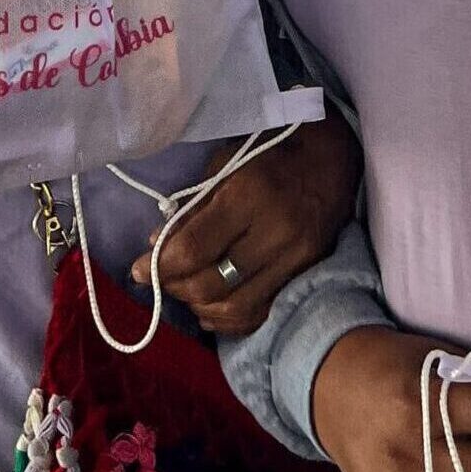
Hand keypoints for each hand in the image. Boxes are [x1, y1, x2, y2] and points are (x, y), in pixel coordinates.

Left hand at [132, 113, 364, 337]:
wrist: (331, 158)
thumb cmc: (269, 153)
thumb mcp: (225, 166)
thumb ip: (192, 209)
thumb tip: (157, 247)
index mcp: (249, 195)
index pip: (194, 249)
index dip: (159, 266)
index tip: (139, 269)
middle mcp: (275, 232)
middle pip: (211, 284)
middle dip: (175, 287)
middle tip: (161, 279)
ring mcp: (295, 258)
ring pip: (234, 307)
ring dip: (199, 306)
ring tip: (185, 292)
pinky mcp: (305, 273)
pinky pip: (260, 313)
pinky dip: (228, 318)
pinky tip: (211, 307)